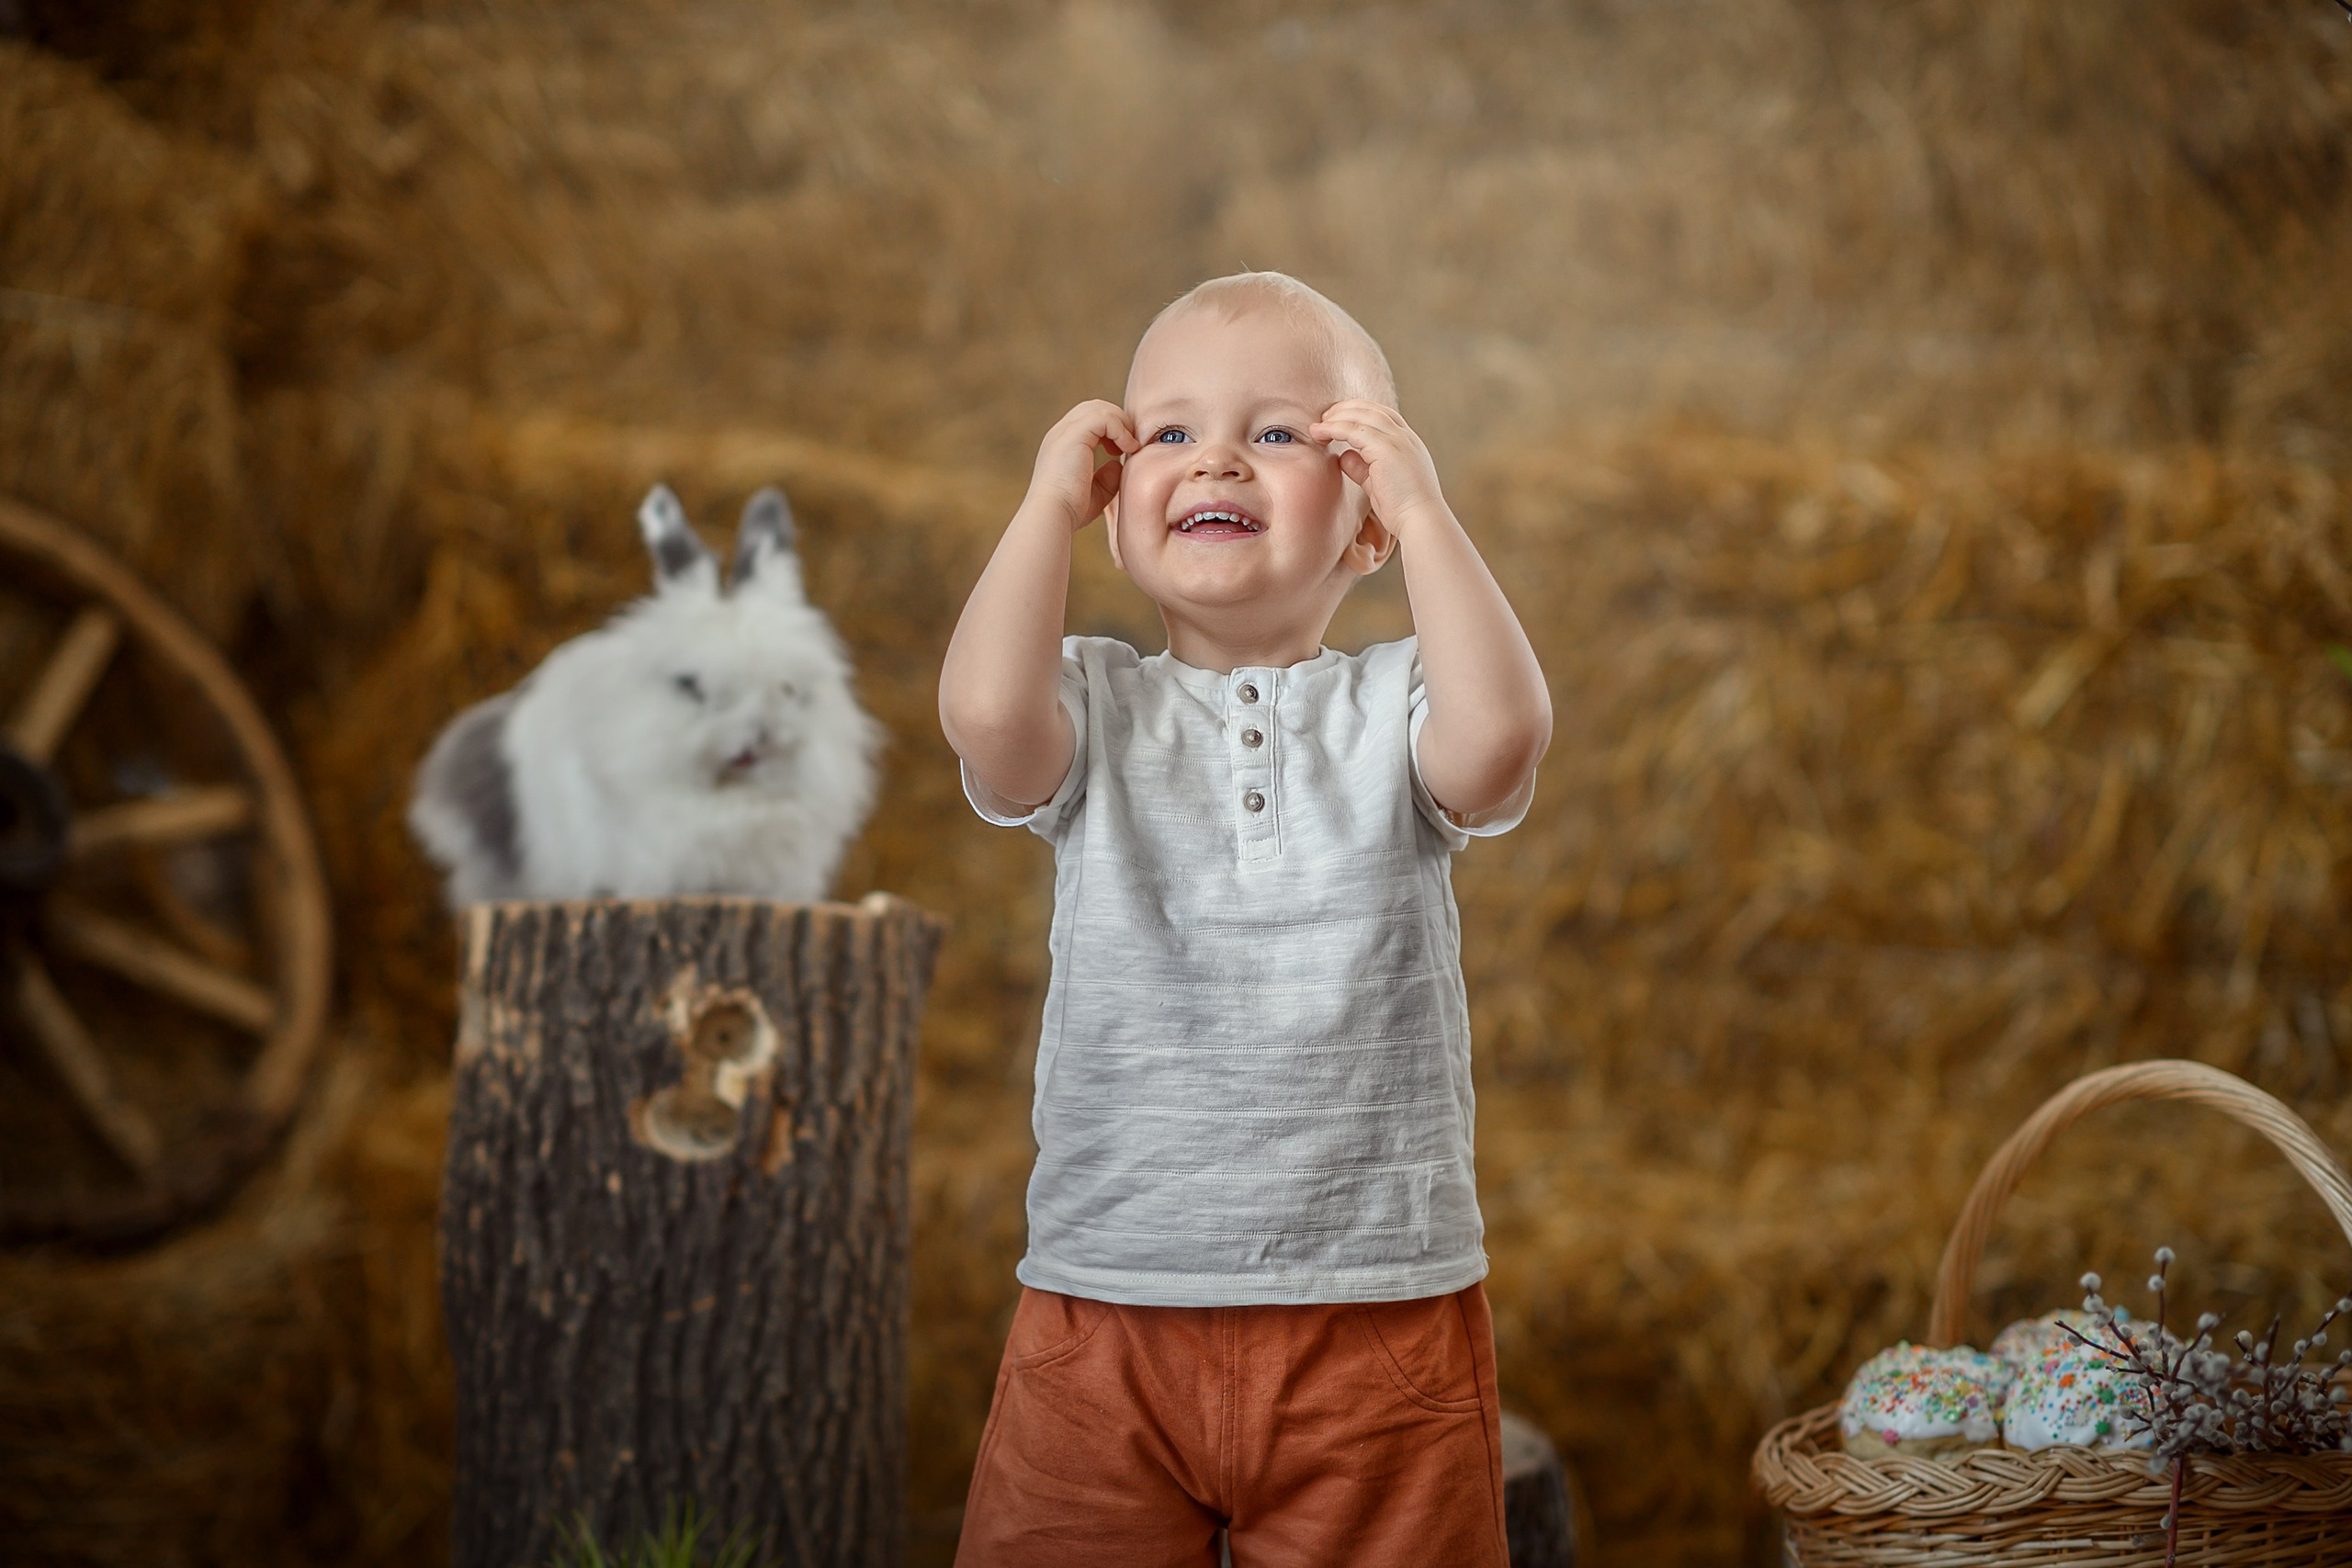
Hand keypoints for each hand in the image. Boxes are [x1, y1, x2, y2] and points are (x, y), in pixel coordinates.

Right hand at [1027, 400, 1139, 529]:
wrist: (1053, 514)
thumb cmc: (1070, 510)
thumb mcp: (1095, 493)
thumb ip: (1106, 477)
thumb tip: (1118, 463)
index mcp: (1062, 445)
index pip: (1088, 419)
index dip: (1110, 429)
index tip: (1122, 450)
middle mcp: (1060, 433)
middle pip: (1094, 407)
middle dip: (1118, 421)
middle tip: (1131, 444)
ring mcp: (1065, 431)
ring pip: (1100, 408)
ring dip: (1121, 424)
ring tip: (1131, 446)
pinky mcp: (1075, 434)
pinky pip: (1105, 418)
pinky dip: (1121, 430)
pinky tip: (1128, 448)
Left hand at [1309, 401, 1447, 535]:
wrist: (1421, 520)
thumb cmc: (1402, 509)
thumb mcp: (1378, 483)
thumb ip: (1362, 468)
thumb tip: (1344, 455)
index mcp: (1409, 444)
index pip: (1384, 416)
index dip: (1360, 413)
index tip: (1339, 419)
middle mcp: (1406, 437)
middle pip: (1373, 409)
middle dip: (1346, 409)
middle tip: (1325, 416)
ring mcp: (1398, 440)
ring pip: (1364, 415)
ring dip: (1338, 416)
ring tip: (1318, 425)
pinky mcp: (1387, 449)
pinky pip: (1355, 430)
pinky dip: (1336, 428)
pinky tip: (1321, 432)